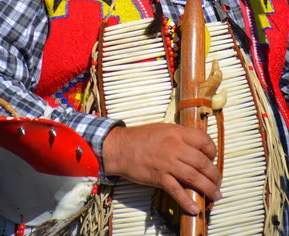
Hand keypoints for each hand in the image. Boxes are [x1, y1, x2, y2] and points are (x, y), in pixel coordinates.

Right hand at [103, 123, 220, 214]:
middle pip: (202, 162)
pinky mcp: (158, 177)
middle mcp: (174, 147)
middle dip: (214, 175)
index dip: (212, 151)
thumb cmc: (141, 137)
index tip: (212, 159)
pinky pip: (176, 190)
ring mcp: (167, 163)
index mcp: (177, 132)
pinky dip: (186, 200)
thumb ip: (180, 136)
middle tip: (217, 183)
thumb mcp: (164, 129)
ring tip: (215, 195)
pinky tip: (194, 208)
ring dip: (207, 189)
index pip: (203, 140)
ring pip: (193, 177)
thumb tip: (197, 147)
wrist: (120, 147)